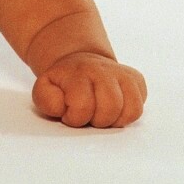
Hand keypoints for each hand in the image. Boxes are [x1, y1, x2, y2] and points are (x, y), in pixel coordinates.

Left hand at [32, 52, 146, 127]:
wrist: (79, 63)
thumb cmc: (63, 83)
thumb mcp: (45, 89)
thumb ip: (46, 100)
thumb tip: (62, 106)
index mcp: (78, 72)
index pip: (83, 106)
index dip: (74, 118)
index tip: (69, 114)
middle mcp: (104, 69)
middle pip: (110, 108)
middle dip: (96, 120)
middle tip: (87, 115)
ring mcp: (123, 74)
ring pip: (129, 110)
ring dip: (112, 120)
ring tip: (99, 113)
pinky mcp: (137, 80)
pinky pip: (138, 109)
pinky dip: (126, 116)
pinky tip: (112, 110)